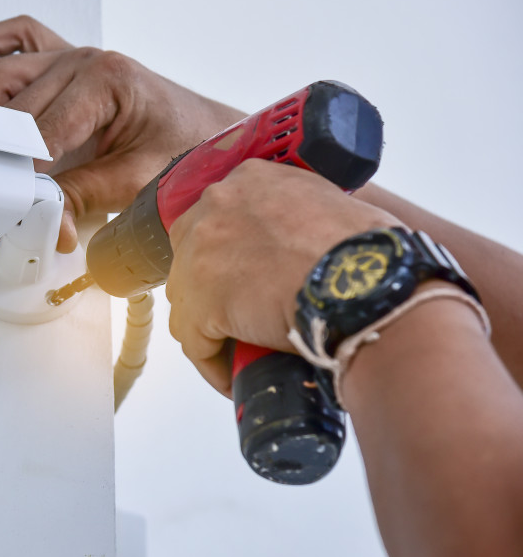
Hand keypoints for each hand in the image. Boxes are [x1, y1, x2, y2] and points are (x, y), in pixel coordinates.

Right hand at [0, 15, 245, 251]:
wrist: (208, 132)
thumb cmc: (184, 146)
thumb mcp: (136, 182)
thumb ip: (84, 199)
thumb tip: (46, 222)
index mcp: (106, 79)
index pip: (42, 131)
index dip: (23, 176)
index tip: (9, 207)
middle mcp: (83, 60)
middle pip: (16, 109)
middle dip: (2, 160)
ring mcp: (71, 56)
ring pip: (4, 77)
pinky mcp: (65, 61)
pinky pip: (17, 40)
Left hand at [165, 160, 402, 396]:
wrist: (369, 284)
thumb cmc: (368, 250)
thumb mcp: (329, 204)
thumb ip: (299, 213)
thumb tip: (299, 246)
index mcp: (249, 180)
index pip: (218, 218)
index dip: (227, 253)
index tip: (244, 275)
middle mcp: (216, 206)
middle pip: (193, 255)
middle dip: (211, 287)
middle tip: (240, 313)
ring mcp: (200, 253)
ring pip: (188, 300)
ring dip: (211, 326)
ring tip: (240, 348)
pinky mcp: (201, 302)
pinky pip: (195, 343)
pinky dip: (212, 363)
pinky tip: (233, 377)